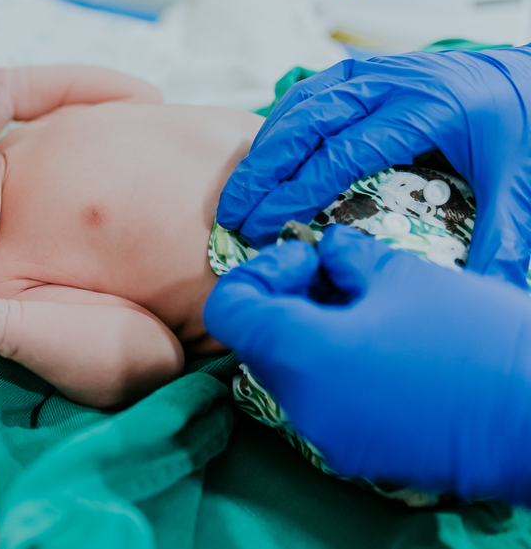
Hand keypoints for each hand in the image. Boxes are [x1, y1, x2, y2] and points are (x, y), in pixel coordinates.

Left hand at [203, 226, 530, 501]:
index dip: (258, 273)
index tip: (305, 258)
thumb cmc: (475, 337)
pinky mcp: (360, 454)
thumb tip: (327, 250)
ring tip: (367, 307)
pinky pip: (324, 403)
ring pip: (291, 374)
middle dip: (286, 300)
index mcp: (300, 353)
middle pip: (258, 342)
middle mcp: (302, 402)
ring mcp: (328, 435)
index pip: (229, 310)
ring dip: (311, 334)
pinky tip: (384, 346)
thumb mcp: (403, 274)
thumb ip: (346, 257)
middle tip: (335, 275)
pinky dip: (335, 370)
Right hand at [216, 46, 530, 283]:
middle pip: (308, 120)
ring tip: (240, 191)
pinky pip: (313, 92)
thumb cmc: (530, 126)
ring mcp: (379, 70)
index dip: (298, 189)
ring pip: (303, 102)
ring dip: (266, 146)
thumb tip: (484, 300)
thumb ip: (504, 243)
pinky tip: (268, 156)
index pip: (343, 150)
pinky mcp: (371, 70)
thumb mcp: (523, 187)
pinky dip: (283, 123)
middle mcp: (395, 81)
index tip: (266, 224)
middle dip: (263, 169)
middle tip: (232, 213)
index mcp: (429, 106)